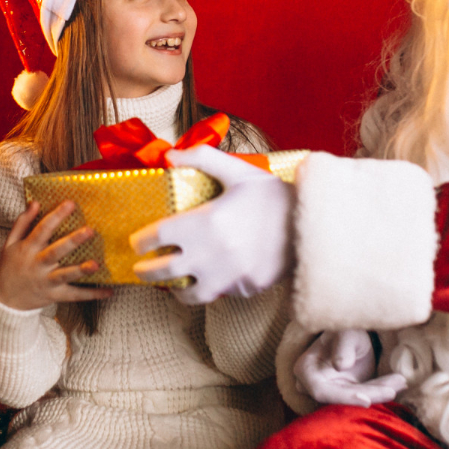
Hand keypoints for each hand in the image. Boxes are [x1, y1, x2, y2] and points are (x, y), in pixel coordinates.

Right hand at [0, 201, 111, 311]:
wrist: (4, 299)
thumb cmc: (9, 267)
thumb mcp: (10, 243)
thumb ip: (22, 222)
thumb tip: (35, 202)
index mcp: (27, 249)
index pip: (42, 229)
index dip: (56, 216)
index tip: (71, 203)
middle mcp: (37, 264)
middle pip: (56, 251)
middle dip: (72, 241)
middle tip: (89, 230)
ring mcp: (46, 282)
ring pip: (65, 275)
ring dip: (81, 270)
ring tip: (97, 264)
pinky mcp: (54, 296)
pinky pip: (74, 295)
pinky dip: (91, 294)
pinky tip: (108, 291)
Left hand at [128, 145, 292, 304]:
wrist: (312, 224)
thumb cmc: (272, 196)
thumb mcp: (238, 170)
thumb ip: (202, 158)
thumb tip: (169, 154)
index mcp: (203, 224)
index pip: (157, 238)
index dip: (141, 242)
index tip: (136, 243)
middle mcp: (209, 254)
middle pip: (163, 271)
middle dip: (145, 271)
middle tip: (140, 268)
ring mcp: (227, 276)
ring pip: (188, 293)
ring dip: (174, 289)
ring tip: (170, 284)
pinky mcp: (244, 288)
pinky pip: (218, 294)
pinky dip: (208, 290)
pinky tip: (205, 281)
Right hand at [294, 330, 406, 407]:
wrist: (351, 332)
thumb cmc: (344, 327)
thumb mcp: (344, 331)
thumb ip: (342, 346)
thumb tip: (341, 366)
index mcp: (306, 369)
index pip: (321, 391)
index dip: (343, 397)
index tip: (366, 399)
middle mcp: (315, 384)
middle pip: (342, 398)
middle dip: (370, 393)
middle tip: (394, 387)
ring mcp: (332, 390)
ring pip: (357, 398)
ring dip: (380, 392)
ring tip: (400, 381)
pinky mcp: (347, 393)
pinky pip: (366, 395)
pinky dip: (382, 389)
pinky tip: (399, 382)